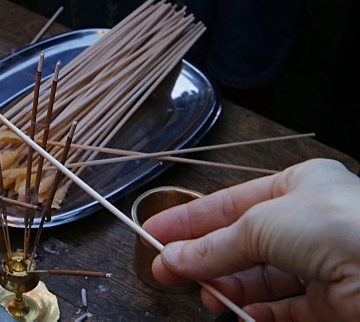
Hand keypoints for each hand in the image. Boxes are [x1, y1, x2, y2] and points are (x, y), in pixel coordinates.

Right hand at [143, 158, 359, 321]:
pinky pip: (287, 309)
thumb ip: (214, 247)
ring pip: (262, 279)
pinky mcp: (334, 303)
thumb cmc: (339, 227)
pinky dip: (259, 314)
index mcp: (299, 186)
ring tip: (204, 297)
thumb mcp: (260, 225)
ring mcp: (323, 263)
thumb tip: (174, 258)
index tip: (155, 234)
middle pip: (243, 244)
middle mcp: (311, 222)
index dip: (191, 220)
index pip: (231, 204)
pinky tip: (237, 316)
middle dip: (206, 260)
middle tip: (168, 272)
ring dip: (228, 288)